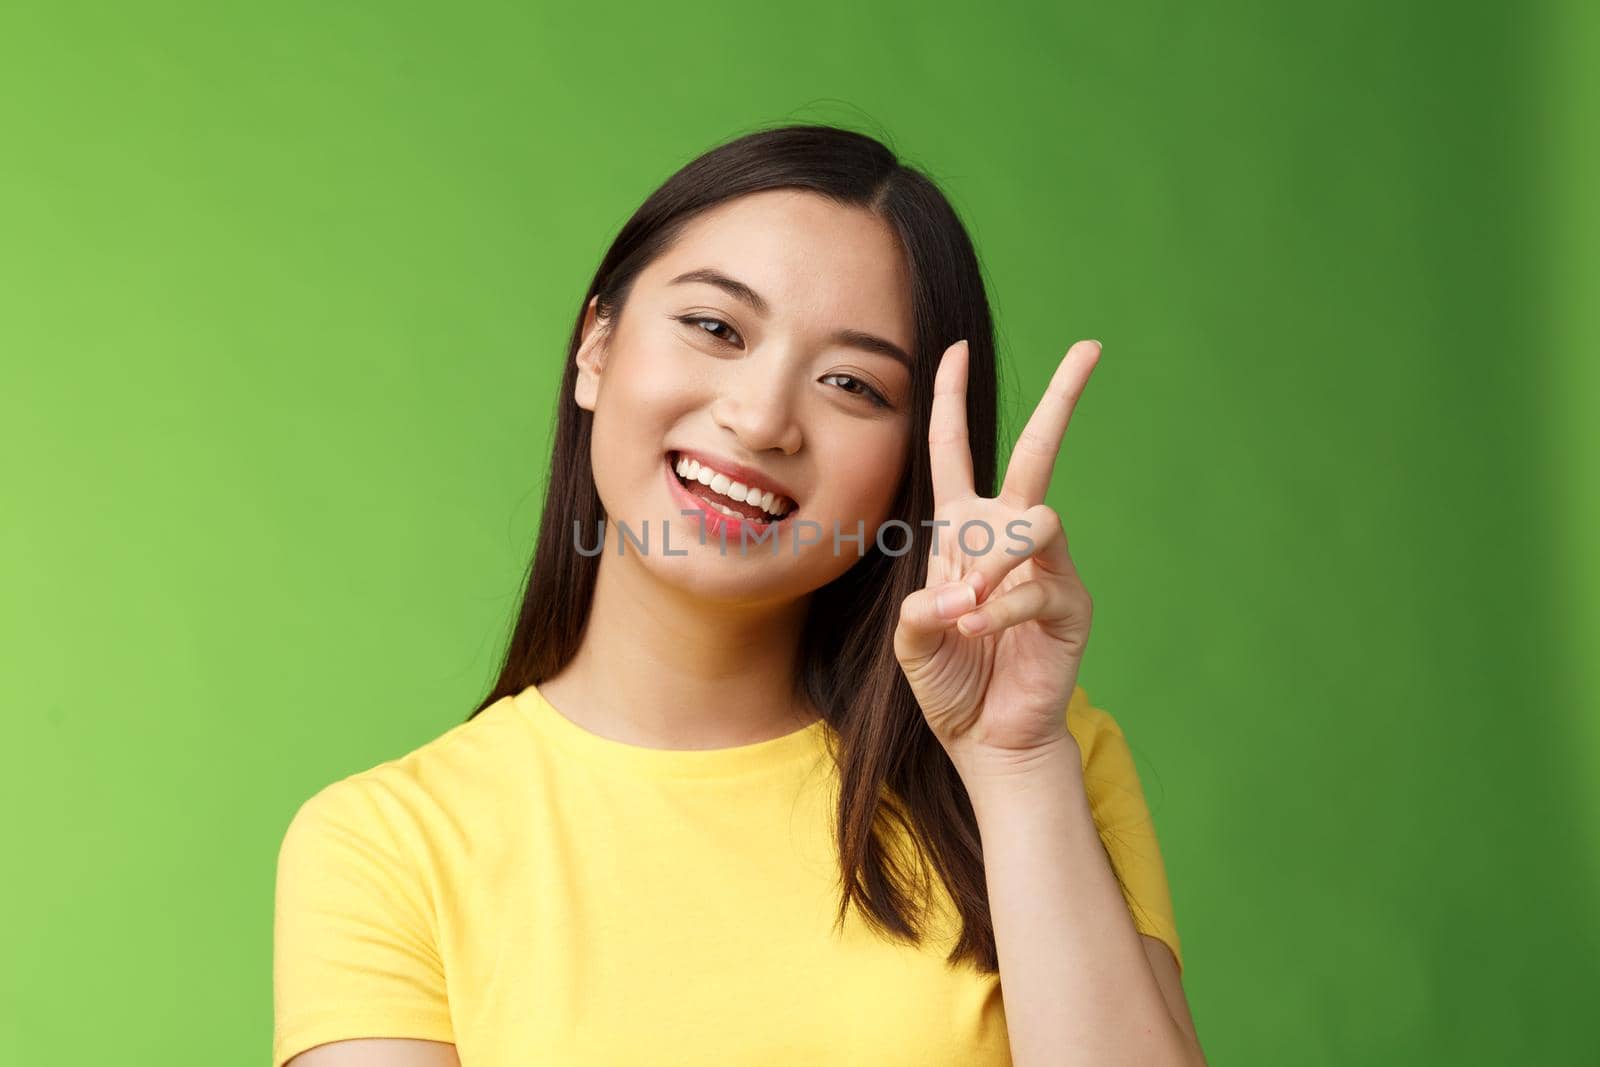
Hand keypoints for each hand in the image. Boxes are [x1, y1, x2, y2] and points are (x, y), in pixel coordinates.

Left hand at [893, 337, 1101, 777]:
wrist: (986, 741)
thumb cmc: (949, 684)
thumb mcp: (912, 643)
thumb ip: (919, 612)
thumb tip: (955, 592)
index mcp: (964, 533)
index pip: (956, 452)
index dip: (952, 401)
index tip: (956, 349)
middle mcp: (1009, 538)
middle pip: (1037, 452)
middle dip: (1062, 398)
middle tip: (1091, 346)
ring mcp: (1046, 567)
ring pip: (1036, 518)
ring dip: (995, 561)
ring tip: (969, 609)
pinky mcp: (1068, 604)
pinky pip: (1037, 585)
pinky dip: (1001, 609)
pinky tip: (980, 632)